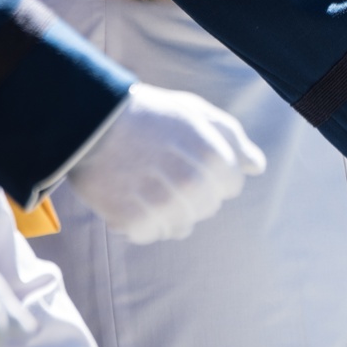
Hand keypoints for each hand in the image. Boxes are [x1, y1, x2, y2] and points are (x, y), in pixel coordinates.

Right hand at [67, 83, 266, 243]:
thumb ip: (232, 139)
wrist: (89, 119)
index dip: (212, 174)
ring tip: (143, 184)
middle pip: (207, 208)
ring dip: (166, 210)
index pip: (231, 186)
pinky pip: (150, 234)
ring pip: (181, 226)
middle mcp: (192, 183)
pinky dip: (139, 221)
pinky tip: (128, 198)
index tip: (187, 159)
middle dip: (191, 193)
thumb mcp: (195, 113)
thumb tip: (256, 167)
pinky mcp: (133, 220)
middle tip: (161, 170)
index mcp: (213, 156)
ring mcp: (162, 204)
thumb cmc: (147, 113)